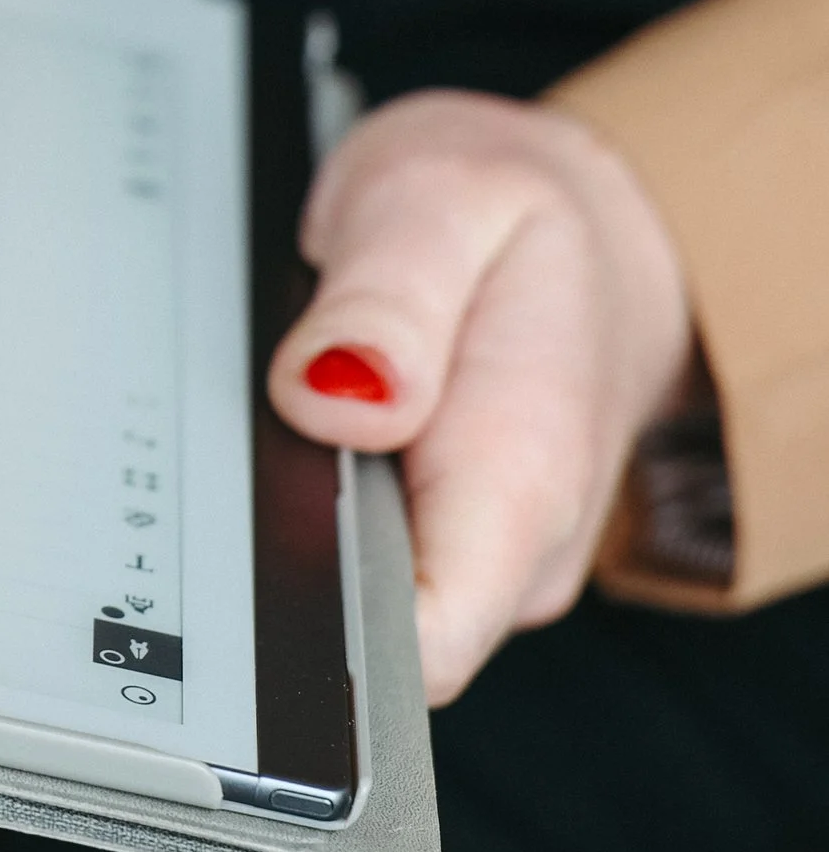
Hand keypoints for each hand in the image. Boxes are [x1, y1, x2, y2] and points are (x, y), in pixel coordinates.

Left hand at [271, 91, 696, 705]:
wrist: (602, 229)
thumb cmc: (521, 213)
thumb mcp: (442, 202)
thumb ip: (385, 300)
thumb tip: (329, 397)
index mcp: (519, 486)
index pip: (418, 650)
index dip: (317, 619)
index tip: (249, 534)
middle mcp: (508, 555)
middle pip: (360, 627)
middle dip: (283, 544)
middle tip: (255, 418)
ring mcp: (478, 559)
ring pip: (347, 589)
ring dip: (295, 510)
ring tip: (288, 400)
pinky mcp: (443, 544)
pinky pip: (354, 552)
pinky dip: (315, 492)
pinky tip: (308, 420)